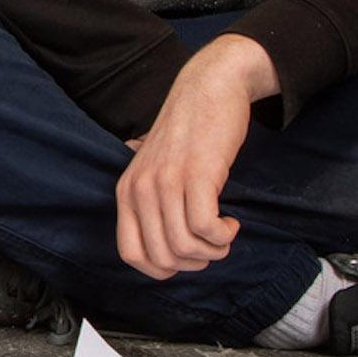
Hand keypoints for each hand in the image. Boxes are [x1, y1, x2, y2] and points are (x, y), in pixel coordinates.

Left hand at [114, 35, 277, 280]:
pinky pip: (205, 227)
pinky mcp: (196, 174)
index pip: (130, 254)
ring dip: (214, 250)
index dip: (162, 269)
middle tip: (212, 245)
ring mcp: (166, 182)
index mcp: (126, 192)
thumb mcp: (155, 167)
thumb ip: (151, 199)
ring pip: (185, 247)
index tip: (186, 257)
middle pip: (163, 257)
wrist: (209, 88)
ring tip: (224, 232)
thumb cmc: (189, 133)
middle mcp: (140, 190)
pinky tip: (231, 221)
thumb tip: (159, 240)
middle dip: (195, 263)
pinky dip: (223, 235)